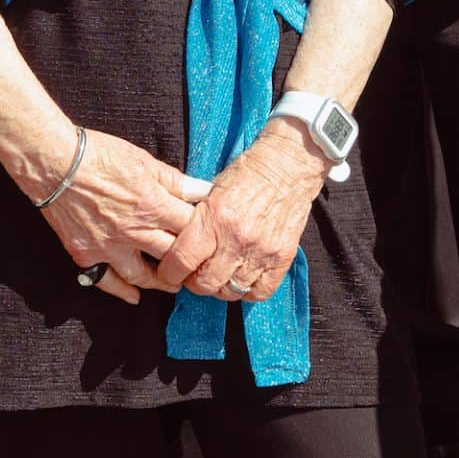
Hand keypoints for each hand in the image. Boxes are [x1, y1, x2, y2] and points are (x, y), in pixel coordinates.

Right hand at [37, 127, 210, 304]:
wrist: (55, 163)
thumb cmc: (99, 155)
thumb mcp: (144, 161)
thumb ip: (176, 181)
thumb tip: (204, 190)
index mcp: (154, 205)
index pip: (191, 228)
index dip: (204, 232)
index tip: (209, 236)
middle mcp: (135, 231)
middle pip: (173, 257)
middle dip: (189, 262)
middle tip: (197, 266)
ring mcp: (110, 247)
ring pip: (144, 276)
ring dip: (162, 283)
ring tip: (174, 285)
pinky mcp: (87, 254)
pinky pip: (107, 281)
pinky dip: (121, 292)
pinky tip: (133, 297)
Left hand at [156, 124, 325, 301]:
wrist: (287, 165)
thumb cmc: (246, 175)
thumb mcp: (210, 191)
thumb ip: (196, 223)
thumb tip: (177, 249)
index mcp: (214, 218)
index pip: (182, 261)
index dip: (170, 274)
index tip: (170, 274)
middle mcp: (237, 238)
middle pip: (205, 283)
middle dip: (195, 283)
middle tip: (196, 273)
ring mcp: (261, 250)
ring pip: (231, 291)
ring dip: (221, 287)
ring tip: (221, 273)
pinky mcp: (282, 257)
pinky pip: (260, 292)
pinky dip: (249, 291)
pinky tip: (244, 277)